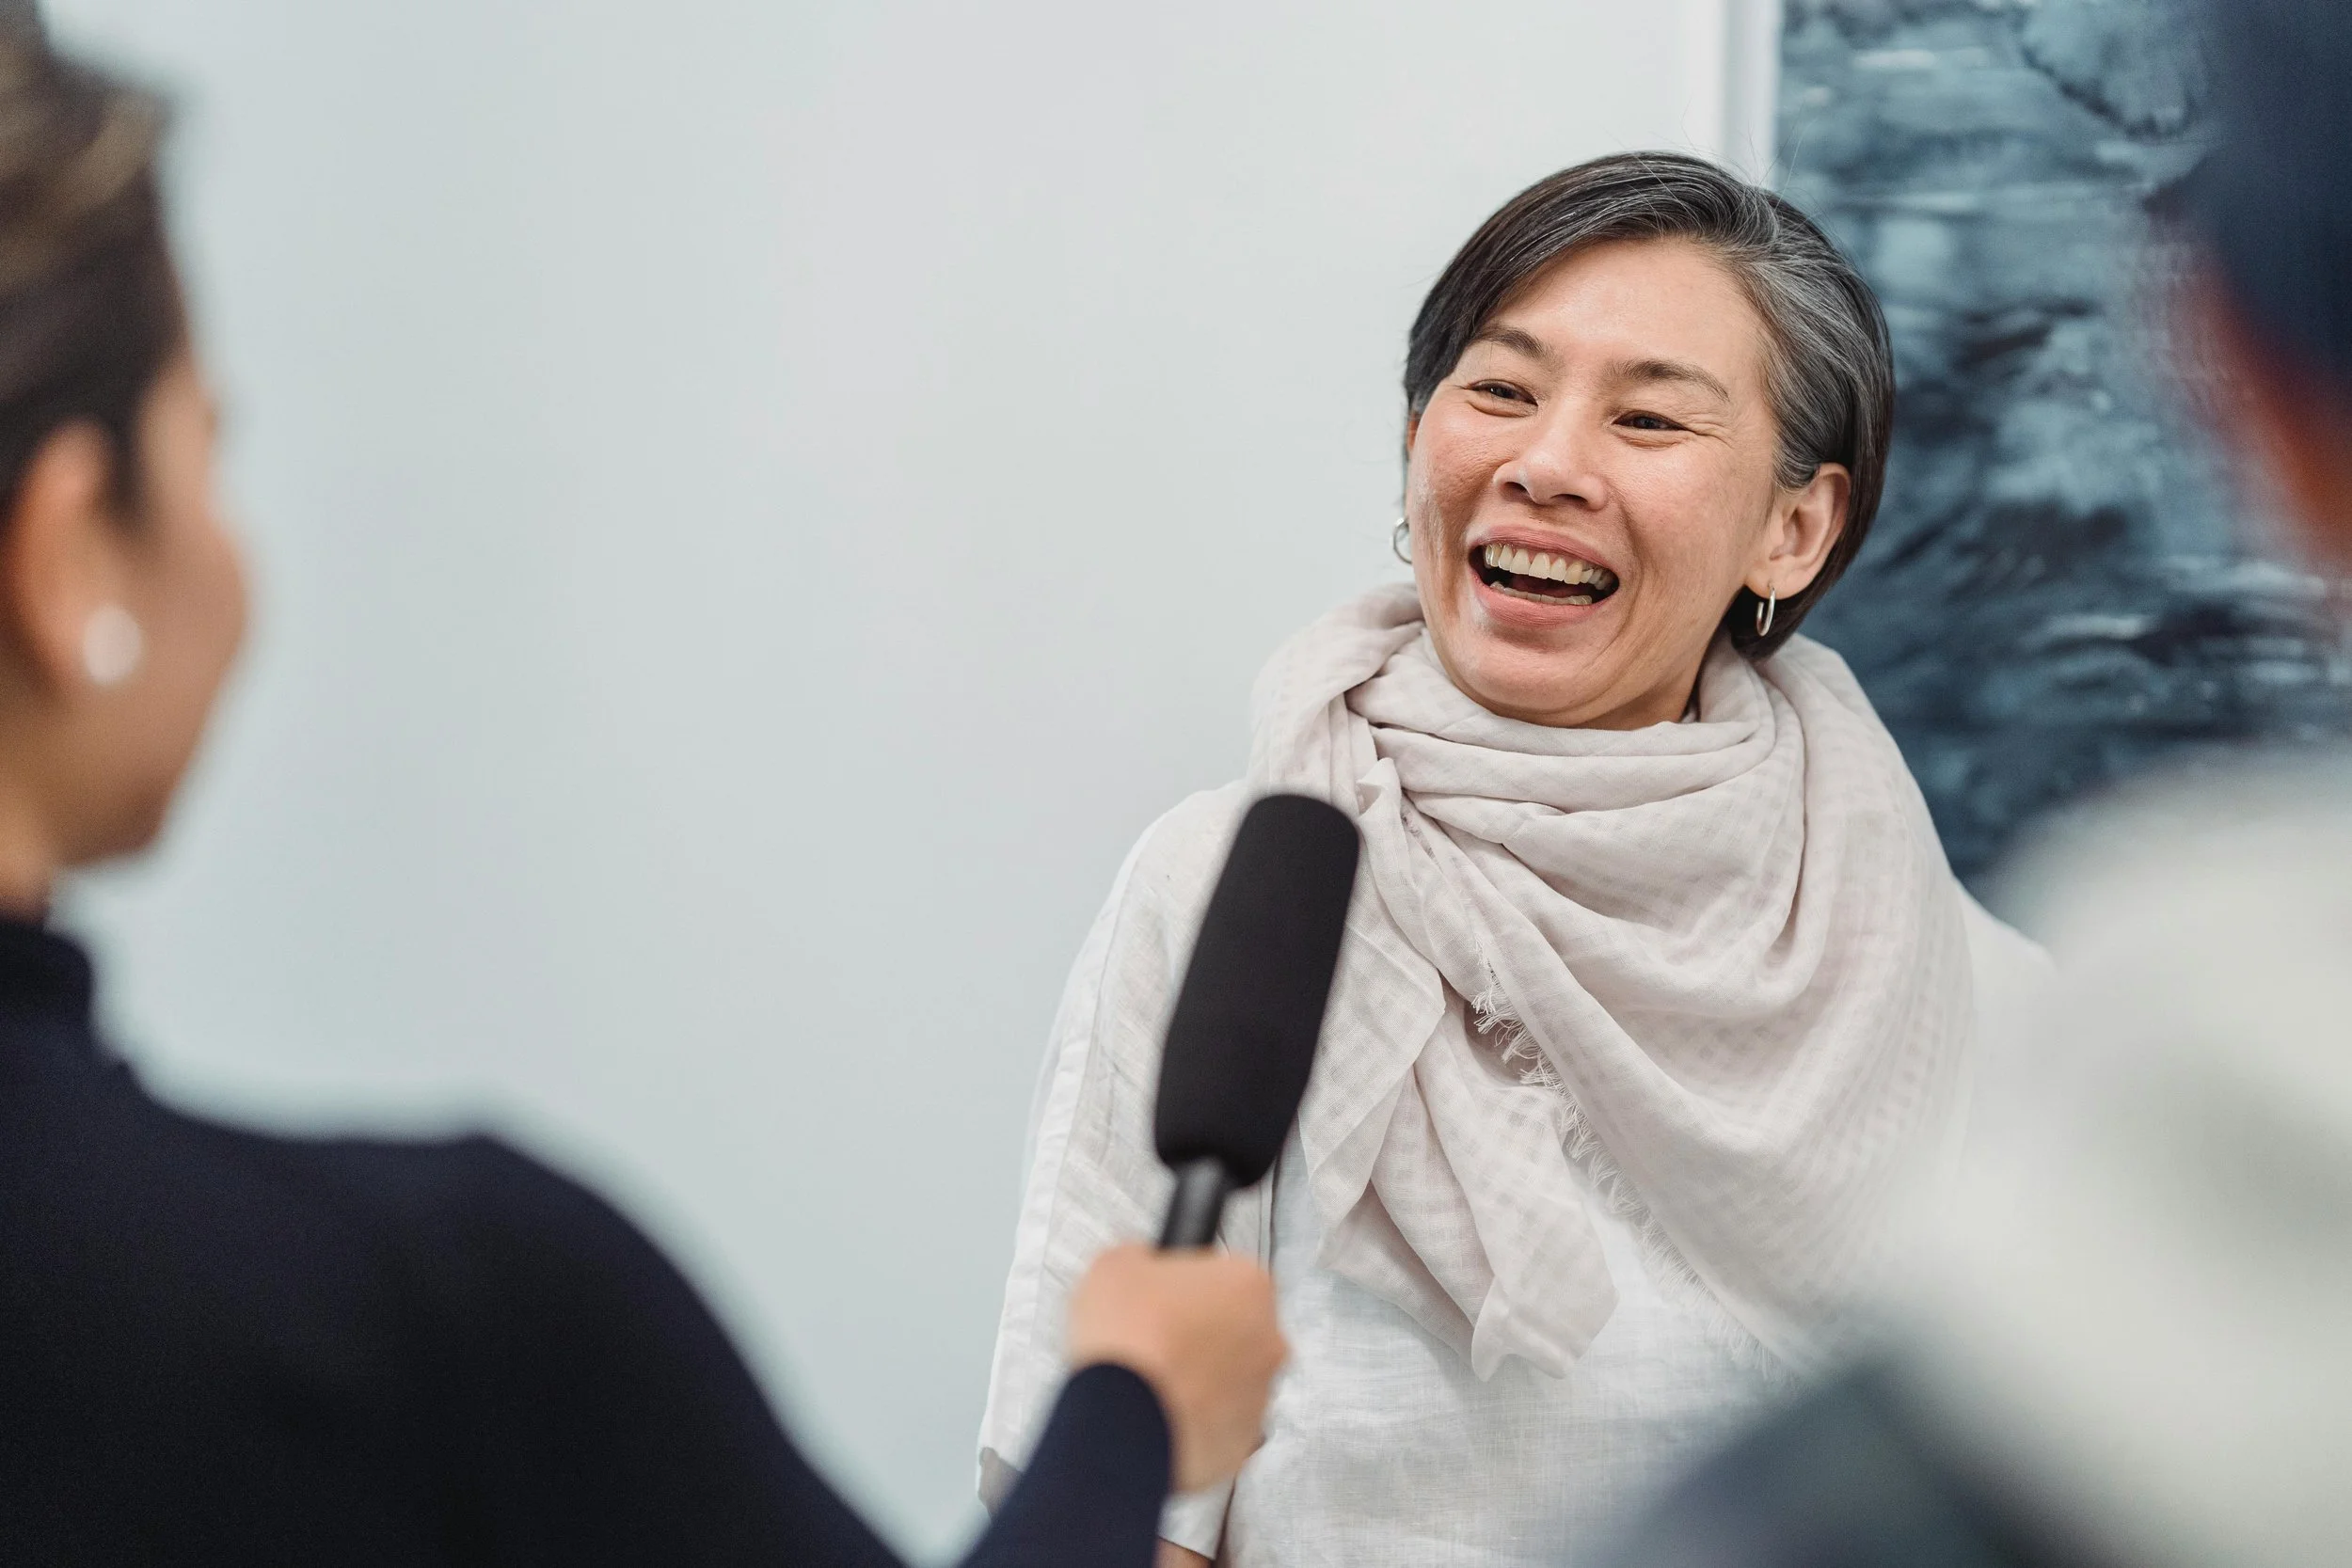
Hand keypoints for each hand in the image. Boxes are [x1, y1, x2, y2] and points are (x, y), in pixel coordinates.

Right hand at [1066, 1243, 1285, 1492]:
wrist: (1120, 1421)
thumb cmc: (1128, 1343)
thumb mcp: (1116, 1264)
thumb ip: (1143, 1258)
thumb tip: (1140, 1265)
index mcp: (1249, 1284)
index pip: (1226, 1274)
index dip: (1187, 1286)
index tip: (1163, 1297)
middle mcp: (1268, 1339)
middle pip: (1236, 1327)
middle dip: (1200, 1333)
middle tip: (1154, 1338)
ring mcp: (1260, 1395)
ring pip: (1231, 1379)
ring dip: (1198, 1379)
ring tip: (1149, 1381)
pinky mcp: (1241, 1443)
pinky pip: (1218, 1424)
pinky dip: (1192, 1420)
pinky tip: (1156, 1412)